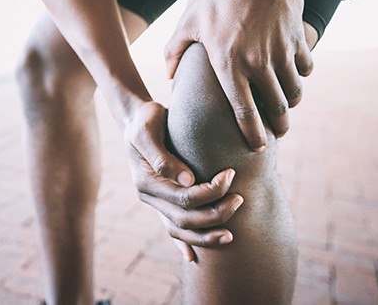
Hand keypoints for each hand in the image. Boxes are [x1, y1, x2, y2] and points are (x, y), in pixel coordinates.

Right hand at [123, 101, 243, 261]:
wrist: (137, 118)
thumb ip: (163, 156)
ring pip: (179, 230)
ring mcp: (154, 202)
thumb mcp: (148, 128)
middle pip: (184, 219)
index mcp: (146, 181)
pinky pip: (171, 228)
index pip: (184, 197)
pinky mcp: (161, 201)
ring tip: (232, 234)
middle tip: (240, 199)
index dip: (210, 192)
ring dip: (206, 235)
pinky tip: (194, 258)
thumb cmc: (147, 119)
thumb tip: (188, 180)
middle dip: (215, 214)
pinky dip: (183, 244)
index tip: (231, 174)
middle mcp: (148, 196)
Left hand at [164, 0, 313, 150]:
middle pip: (277, 110)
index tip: (257, 146)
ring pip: (295, 93)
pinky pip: (307, 68)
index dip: (253, 135)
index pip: (244, 113)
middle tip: (277, 130)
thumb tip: (169, 74)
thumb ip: (175, 50)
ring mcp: (282, 53)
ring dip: (292, 102)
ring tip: (286, 104)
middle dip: (279, 126)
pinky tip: (294, 73)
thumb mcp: (189, 19)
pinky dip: (302, 74)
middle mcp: (258, 65)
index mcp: (228, 65)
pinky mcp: (299, 39)